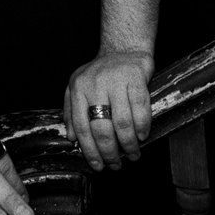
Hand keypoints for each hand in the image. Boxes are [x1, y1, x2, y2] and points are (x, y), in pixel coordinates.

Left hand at [64, 50, 153, 169]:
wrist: (123, 49)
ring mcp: (116, 80)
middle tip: (116, 165)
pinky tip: (142, 136)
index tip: (97, 165)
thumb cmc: (100, 73)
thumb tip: (72, 138)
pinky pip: (140, 108)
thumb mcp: (78, 87)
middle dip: (109, 152)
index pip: (81, 126)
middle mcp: (95, 84)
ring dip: (129, 144)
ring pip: (122, 122)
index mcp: (78, 88)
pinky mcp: (136, 78)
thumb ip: (71, 111)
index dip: (89, 150)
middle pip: (101, 128)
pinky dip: (142, 126)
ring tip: (133, 154)